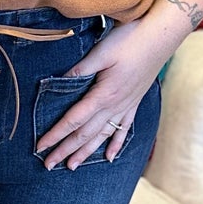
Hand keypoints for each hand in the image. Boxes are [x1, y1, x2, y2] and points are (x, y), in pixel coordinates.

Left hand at [37, 18, 175, 170]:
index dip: (55, 135)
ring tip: (72, 166)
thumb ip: (80, 69)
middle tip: (48, 165)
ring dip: (86, 153)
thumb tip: (59, 82)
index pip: (73, 120)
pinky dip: (116, 144)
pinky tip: (109, 157)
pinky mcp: (134, 102)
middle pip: (85, 134)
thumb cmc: (130, 40)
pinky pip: (123, 129)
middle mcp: (115, 106)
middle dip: (66, 150)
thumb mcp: (102, 51)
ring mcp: (126, 106)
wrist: (162, 37)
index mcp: (103, 94)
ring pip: (102, 136)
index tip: (40, 147)